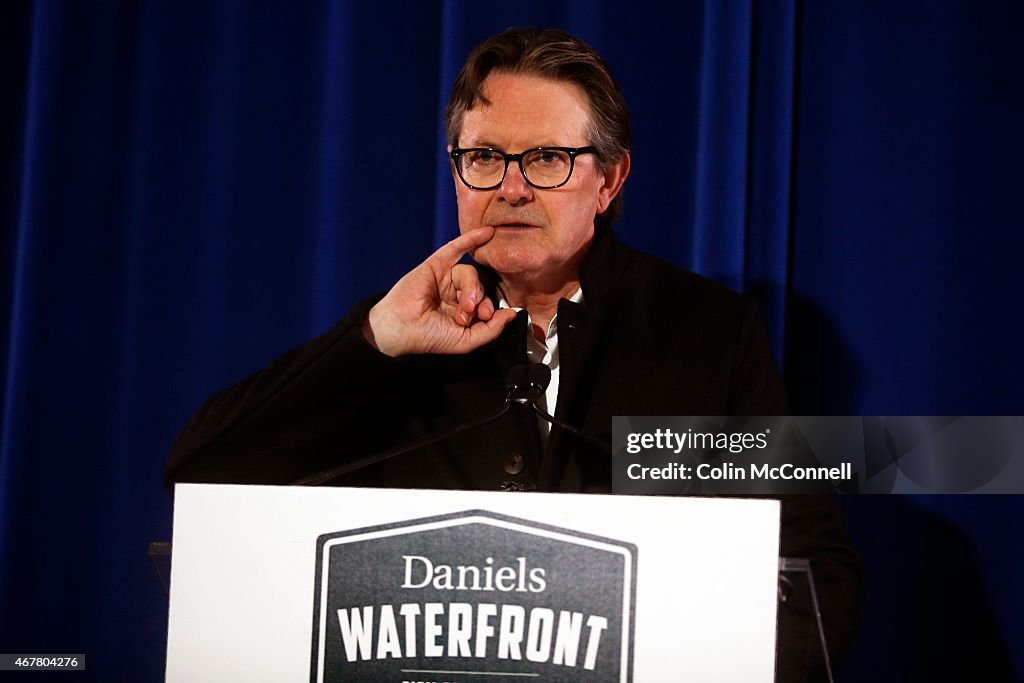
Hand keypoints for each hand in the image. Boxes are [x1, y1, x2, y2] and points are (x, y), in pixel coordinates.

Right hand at [362, 227, 517, 356]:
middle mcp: (455, 293)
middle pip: (480, 286)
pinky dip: (472, 239)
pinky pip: (456, 248)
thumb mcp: (467, 341)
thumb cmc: (429, 338)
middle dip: (479, 300)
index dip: (490, 308)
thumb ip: (492, 330)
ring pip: (470, 273)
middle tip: (469, 313)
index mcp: (463, 310)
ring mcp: (445, 278)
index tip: (485, 318)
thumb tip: (513, 314)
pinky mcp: (435, 265)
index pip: (486, 302)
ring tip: (463, 305)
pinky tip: (487, 233)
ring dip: (471, 288)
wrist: (401, 329)